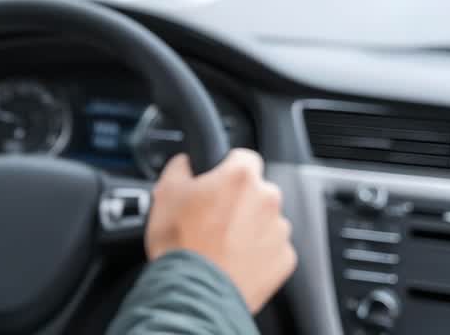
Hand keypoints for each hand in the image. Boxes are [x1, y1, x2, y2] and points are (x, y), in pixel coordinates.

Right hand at [144, 149, 296, 312]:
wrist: (194, 293)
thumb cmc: (180, 244)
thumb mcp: (165, 193)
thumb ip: (180, 167)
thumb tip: (186, 162)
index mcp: (240, 177)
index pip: (243, 156)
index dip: (227, 167)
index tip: (217, 181)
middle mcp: (267, 199)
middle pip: (257, 190)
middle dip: (238, 200)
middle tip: (213, 218)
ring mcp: (279, 231)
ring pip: (265, 220)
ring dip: (248, 226)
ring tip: (221, 244)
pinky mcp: (284, 259)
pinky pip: (272, 248)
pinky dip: (257, 253)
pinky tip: (233, 260)